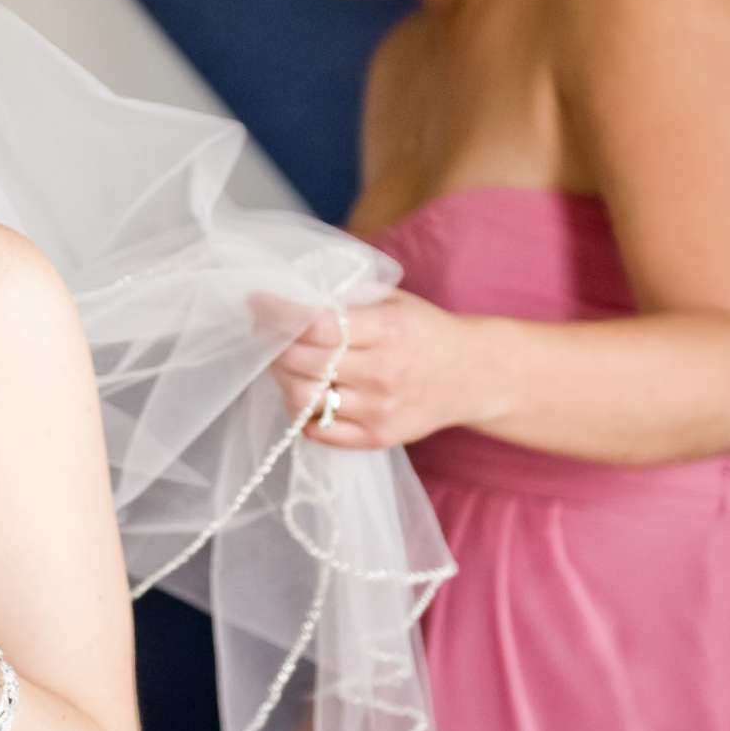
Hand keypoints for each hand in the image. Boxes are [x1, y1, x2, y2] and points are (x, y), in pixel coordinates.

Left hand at [249, 289, 481, 449]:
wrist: (471, 375)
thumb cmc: (424, 331)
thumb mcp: (393, 301)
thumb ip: (346, 296)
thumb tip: (289, 292)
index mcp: (387, 330)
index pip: (316, 325)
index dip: (279, 314)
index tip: (257, 302)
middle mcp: (382, 372)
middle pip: (302, 362)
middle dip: (274, 345)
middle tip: (267, 334)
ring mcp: (379, 409)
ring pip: (304, 398)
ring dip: (283, 378)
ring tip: (287, 364)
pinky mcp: (377, 437)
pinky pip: (319, 431)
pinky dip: (301, 412)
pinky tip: (307, 394)